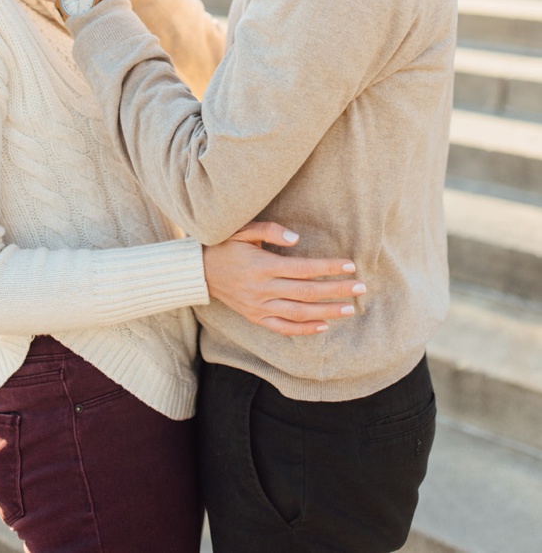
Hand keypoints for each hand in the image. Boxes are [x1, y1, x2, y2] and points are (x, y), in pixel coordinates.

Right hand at [203, 222, 366, 336]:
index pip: (303, 268)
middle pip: (307, 292)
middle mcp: (261, 288)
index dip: (328, 267)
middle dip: (336, 290)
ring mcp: (258, 306)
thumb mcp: (242, 230)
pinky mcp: (255, 317)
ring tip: (350, 308)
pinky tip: (324, 325)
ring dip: (327, 311)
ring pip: (299, 313)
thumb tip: (296, 238)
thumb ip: (269, 231)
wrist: (198, 271)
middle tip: (361, 288)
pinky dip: (304, 329)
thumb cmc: (223, 246)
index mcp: (261, 265)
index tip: (350, 266)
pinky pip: (283, 327)